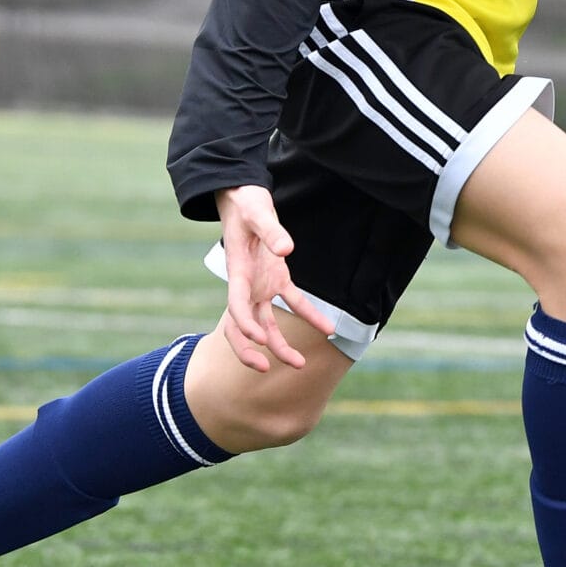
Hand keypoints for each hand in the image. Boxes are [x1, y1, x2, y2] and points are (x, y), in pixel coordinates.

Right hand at [214, 185, 334, 371]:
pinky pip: (294, 302)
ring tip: (300, 364)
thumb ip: (272, 230)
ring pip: (266, 323)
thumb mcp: (258, 212)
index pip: (237, 307)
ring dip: (279, 345)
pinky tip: (328, 328)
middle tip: (264, 369)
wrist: (244, 197)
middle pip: (242, 327)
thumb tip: (286, 250)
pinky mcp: (277, 278)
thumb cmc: (247, 204)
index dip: (245, 326)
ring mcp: (261, 285)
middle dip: (249, 351)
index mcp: (238, 273)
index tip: (260, 340)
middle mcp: (247, 285)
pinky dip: (310, 316)